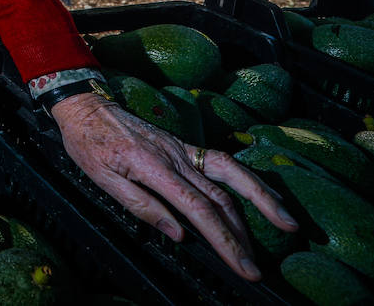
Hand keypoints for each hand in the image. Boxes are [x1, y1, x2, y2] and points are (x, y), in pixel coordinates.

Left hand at [49, 91, 298, 281]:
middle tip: (258, 267)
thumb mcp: (102, 179)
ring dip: (262, 199)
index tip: (242, 266)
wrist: (85, 106)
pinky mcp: (184, 145)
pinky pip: (222, 162)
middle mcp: (176, 156)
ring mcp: (183, 148)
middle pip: (220, 198)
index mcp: (154, 167)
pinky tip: (262, 193)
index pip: (198, 209)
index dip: (224, 240)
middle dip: (243, 235)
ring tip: (287, 222)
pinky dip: (246, 179)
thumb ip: (141, 205)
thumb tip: (179, 233)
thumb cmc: (88, 145)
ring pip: (231, 174)